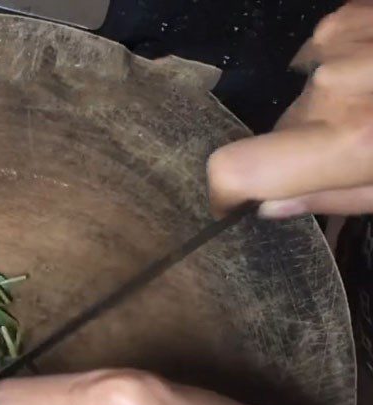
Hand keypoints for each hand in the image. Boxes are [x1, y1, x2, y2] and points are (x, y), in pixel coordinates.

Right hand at [209, 1, 372, 216]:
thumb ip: (336, 198)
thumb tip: (270, 205)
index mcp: (349, 141)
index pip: (234, 170)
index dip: (224, 193)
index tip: (233, 203)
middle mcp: (330, 89)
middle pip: (274, 134)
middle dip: (296, 149)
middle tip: (341, 149)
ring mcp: (339, 44)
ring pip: (297, 95)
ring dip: (321, 105)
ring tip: (365, 103)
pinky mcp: (350, 13)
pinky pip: (317, 49)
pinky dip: (333, 65)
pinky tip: (364, 69)